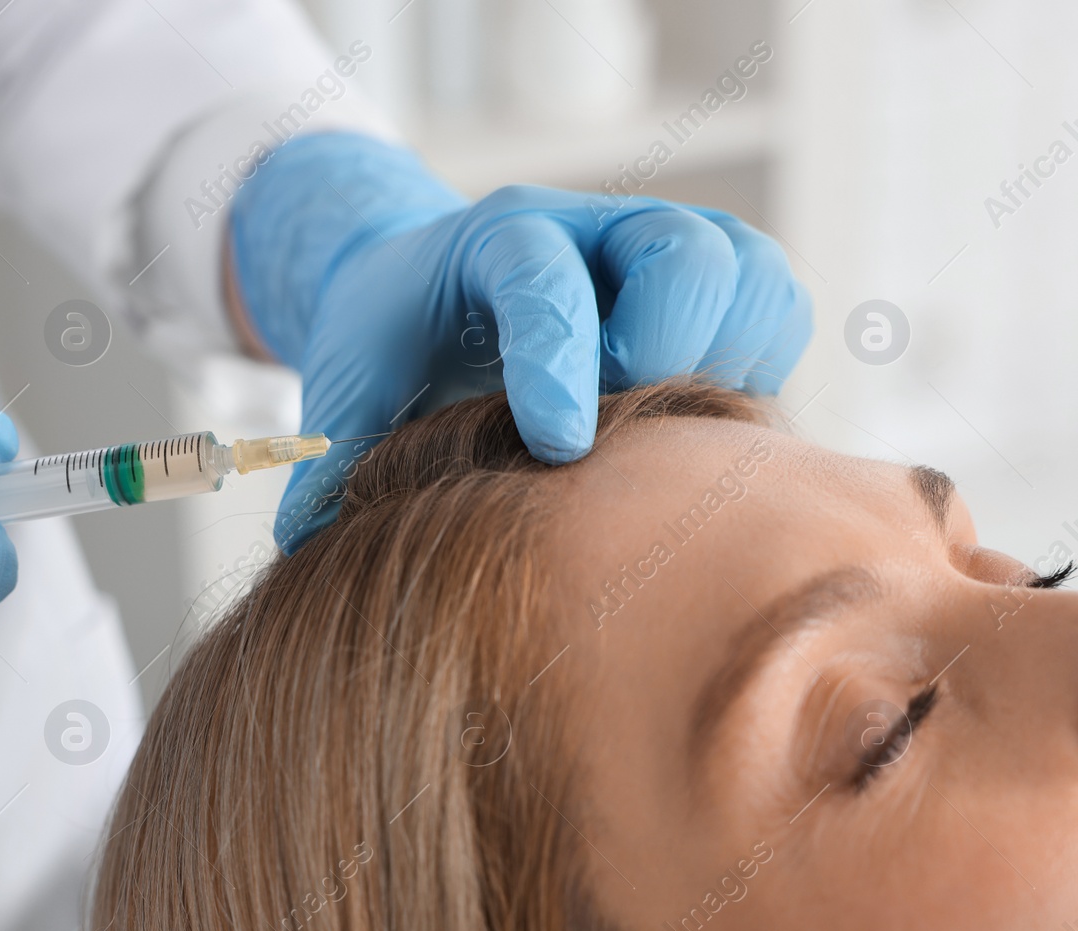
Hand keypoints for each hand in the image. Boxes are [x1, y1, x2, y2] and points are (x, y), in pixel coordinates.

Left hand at [229, 132, 812, 551]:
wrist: (439, 286)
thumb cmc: (396, 342)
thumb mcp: (352, 390)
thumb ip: (333, 461)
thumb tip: (309, 547)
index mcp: (491, 240)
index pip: (539, 270)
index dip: (556, 357)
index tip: (554, 447)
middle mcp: (589, 227)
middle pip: (677, 248)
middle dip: (660, 350)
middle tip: (614, 429)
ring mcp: (659, 245)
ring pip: (745, 267)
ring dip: (722, 358)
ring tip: (665, 429)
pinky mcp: (712, 279)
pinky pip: (776, 301)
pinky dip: (760, 360)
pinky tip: (705, 422)